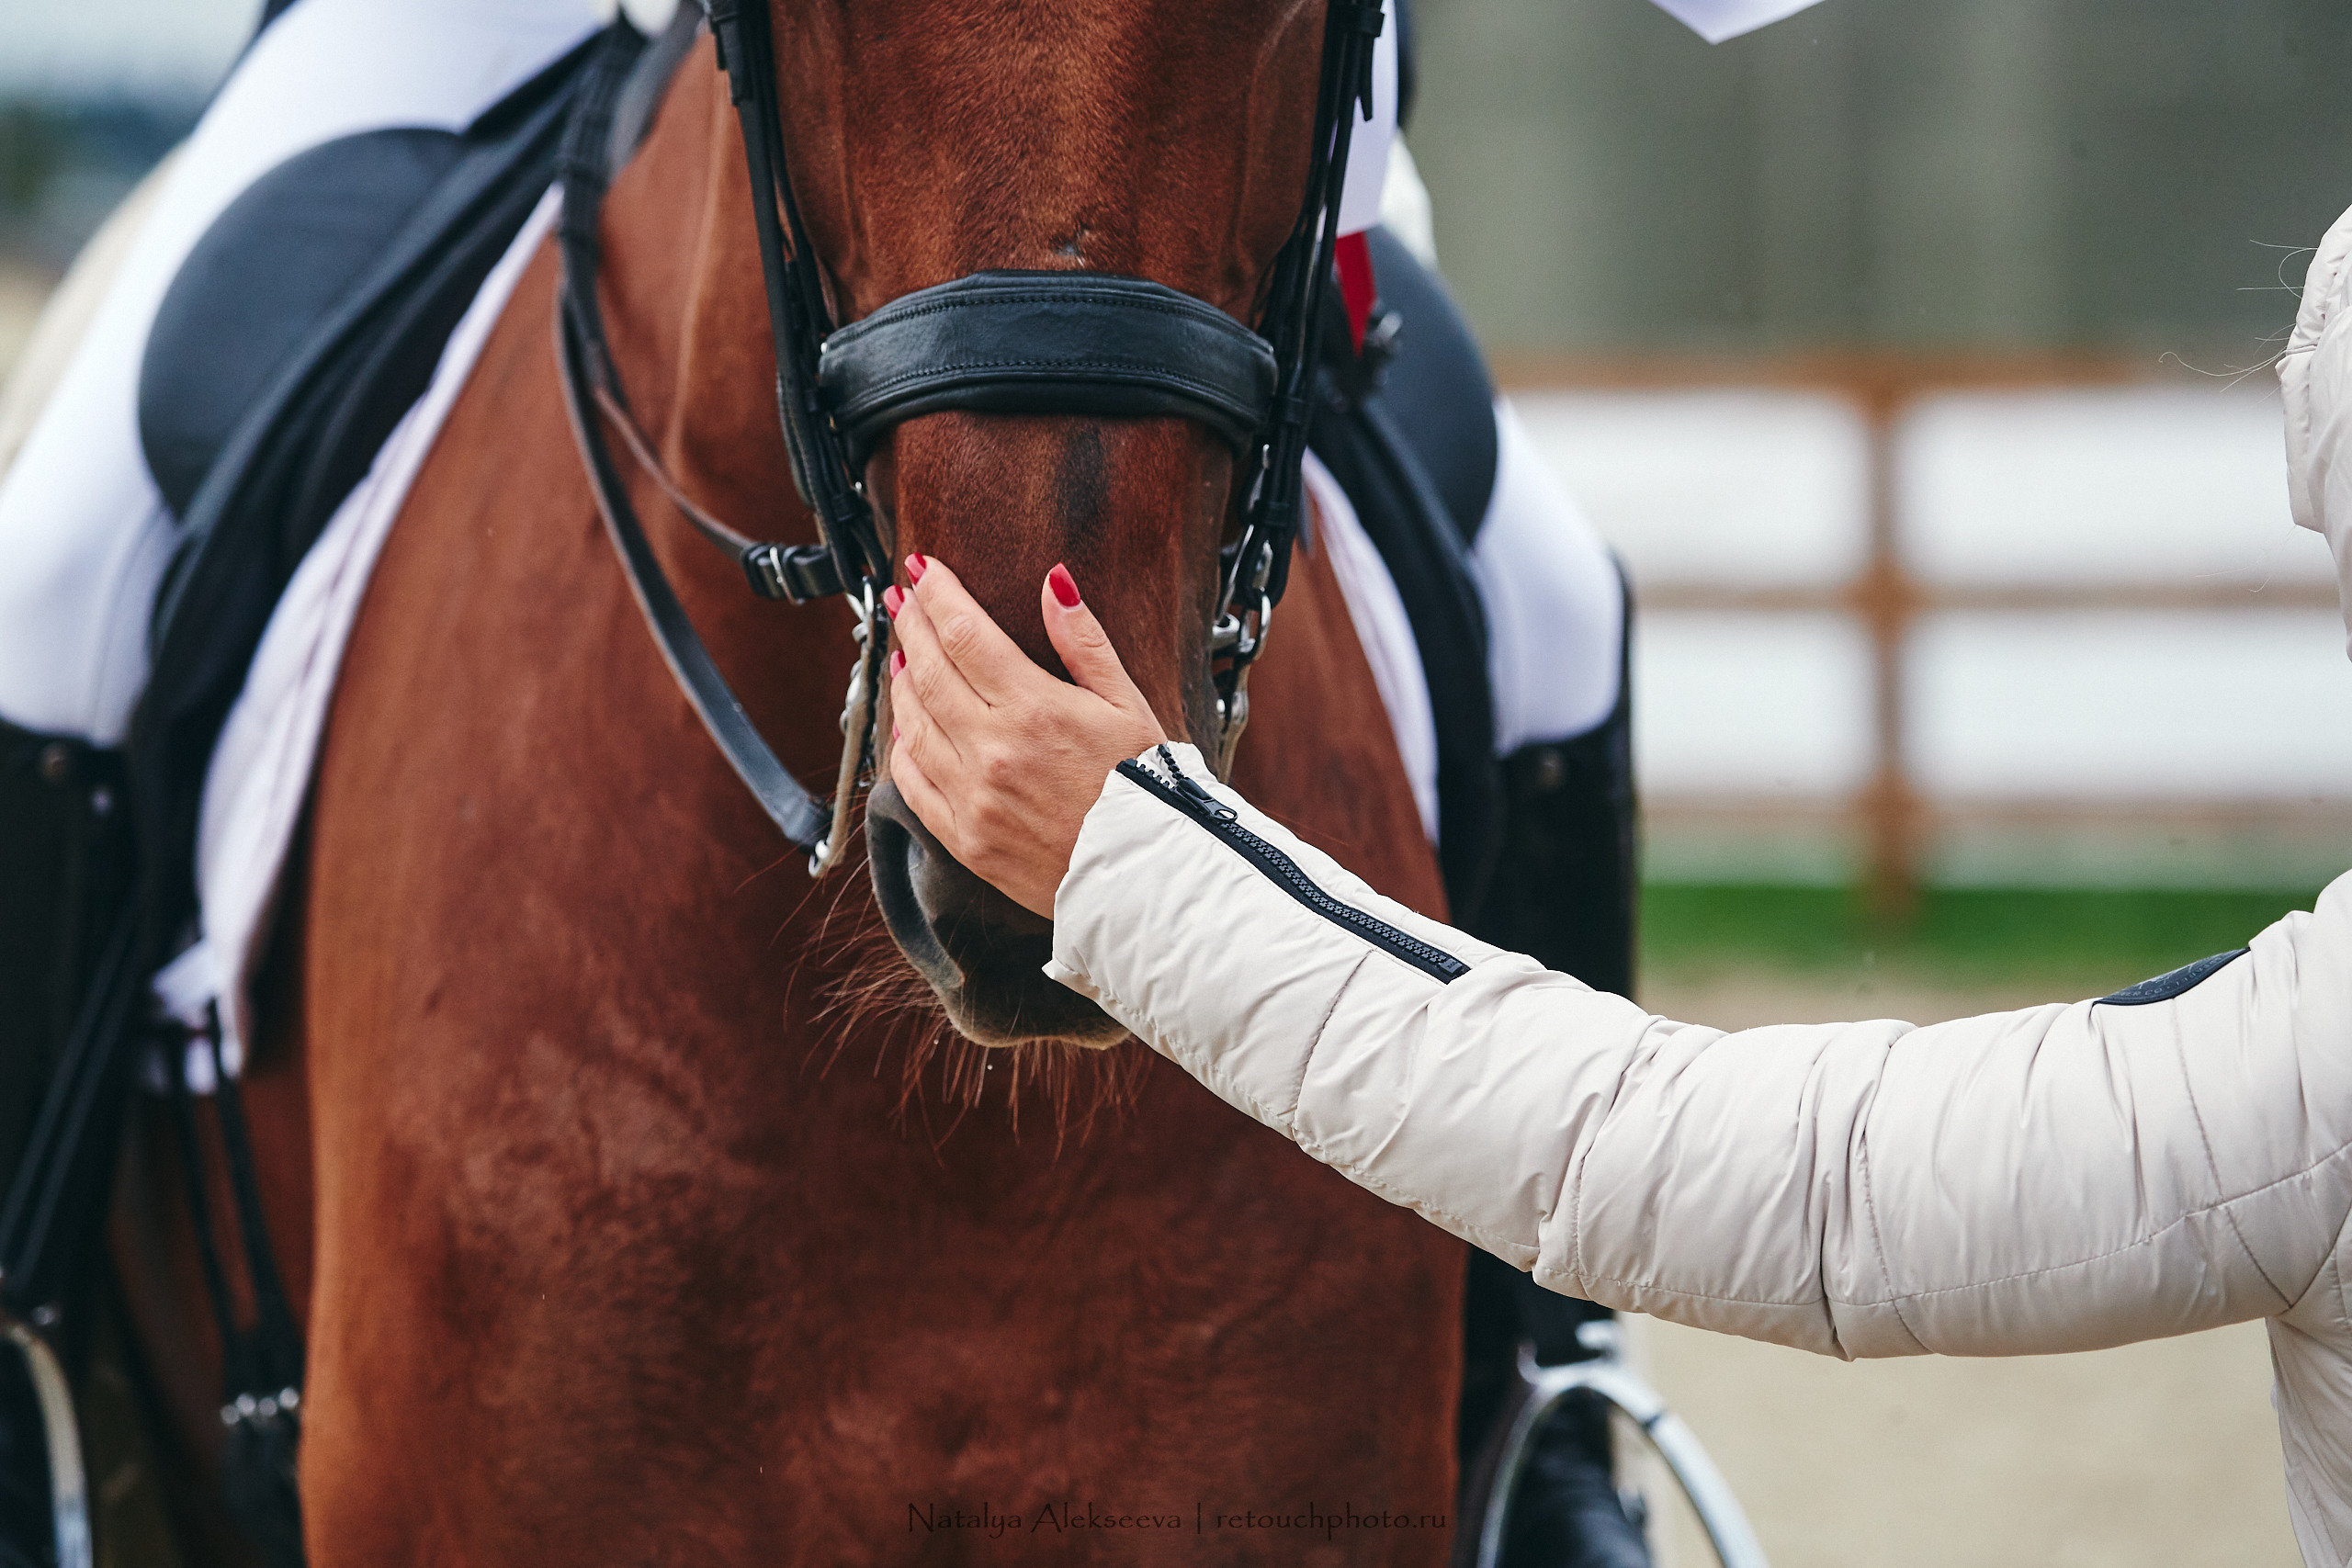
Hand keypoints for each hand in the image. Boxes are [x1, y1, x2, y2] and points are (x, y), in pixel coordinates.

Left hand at [885, 555, 1167, 915]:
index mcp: (1034, 710)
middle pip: (929, 670)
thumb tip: (1053, 583)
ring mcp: (973, 797)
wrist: (1146, 880)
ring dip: (902, 680)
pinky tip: (905, 725)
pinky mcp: (965, 839)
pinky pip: (913, 783)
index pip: (964, 634)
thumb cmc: (1148, 791)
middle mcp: (993, 751)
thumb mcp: (1127, 704)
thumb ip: (1084, 642)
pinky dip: (901, 747)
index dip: (938, 594)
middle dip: (910, 624)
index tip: (922, 569)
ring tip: (902, 652)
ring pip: (912, 723)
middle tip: (902, 596)